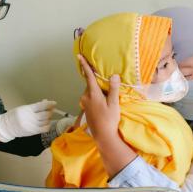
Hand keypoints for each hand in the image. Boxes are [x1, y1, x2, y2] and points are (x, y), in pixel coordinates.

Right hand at [0, 100, 55, 142]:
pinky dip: (48, 125)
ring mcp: (32, 125)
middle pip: (45, 114)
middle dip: (50, 111)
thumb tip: (46, 102)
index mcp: (27, 110)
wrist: (7, 127)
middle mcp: (30, 118)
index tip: (54, 103)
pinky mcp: (33, 132)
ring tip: (47, 116)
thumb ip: (35, 106)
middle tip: (51, 109)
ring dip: (49, 118)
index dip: (49, 104)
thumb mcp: (24, 108)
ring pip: (46, 121)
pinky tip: (46, 123)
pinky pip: (45, 129)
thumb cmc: (15, 116)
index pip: (41, 106)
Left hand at [78, 54, 135, 177]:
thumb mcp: (114, 104)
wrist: (102, 136)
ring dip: (97, 90)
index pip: (89, 76)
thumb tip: (114, 75)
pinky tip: (103, 103)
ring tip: (107, 98)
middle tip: (107, 88)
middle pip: (91, 84)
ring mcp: (84, 103)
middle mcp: (85, 97)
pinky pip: (90, 97)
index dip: (85, 65)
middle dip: (97, 82)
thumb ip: (113, 89)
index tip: (78, 56)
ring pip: (91, 91)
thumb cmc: (109, 119)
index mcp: (92, 94)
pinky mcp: (85, 108)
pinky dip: (96, 96)